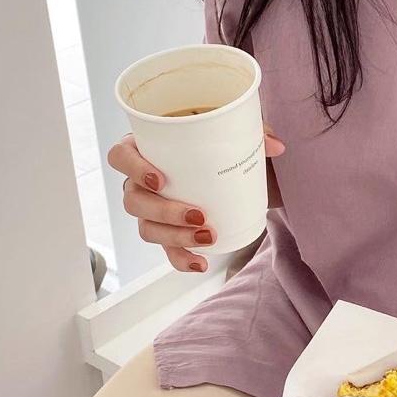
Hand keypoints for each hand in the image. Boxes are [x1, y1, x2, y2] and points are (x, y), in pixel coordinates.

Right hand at [105, 123, 285, 272]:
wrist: (227, 170)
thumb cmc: (215, 144)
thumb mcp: (230, 134)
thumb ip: (252, 133)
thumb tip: (277, 146)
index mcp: (144, 148)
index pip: (120, 156)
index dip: (132, 168)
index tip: (160, 179)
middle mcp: (139, 181)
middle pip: (133, 200)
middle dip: (163, 212)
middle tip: (198, 214)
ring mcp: (149, 209)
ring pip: (147, 228)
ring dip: (175, 236)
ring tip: (208, 236)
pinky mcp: (166, 231)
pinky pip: (166, 250)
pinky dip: (182, 258)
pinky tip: (201, 262)